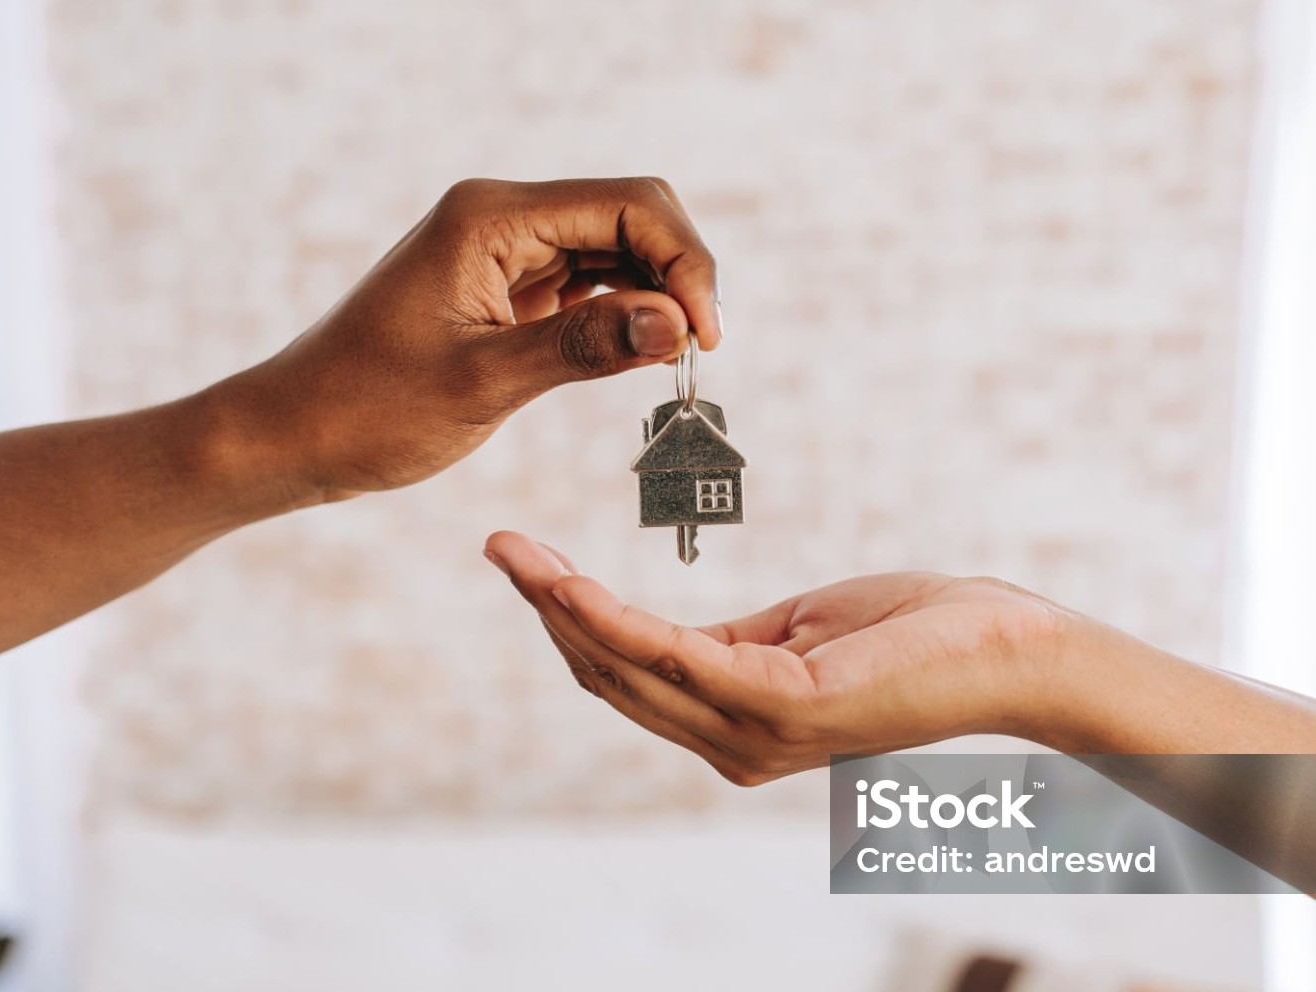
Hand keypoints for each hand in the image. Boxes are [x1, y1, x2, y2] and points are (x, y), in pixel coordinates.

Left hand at [215, 177, 720, 499]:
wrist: (296, 434)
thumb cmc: (369, 409)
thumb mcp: (483, 382)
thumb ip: (584, 347)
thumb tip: (676, 325)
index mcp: (489, 217)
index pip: (627, 204)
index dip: (685, 261)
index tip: (706, 337)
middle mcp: (499, 217)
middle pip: (629, 215)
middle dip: (678, 273)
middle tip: (699, 350)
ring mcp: (502, 250)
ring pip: (614, 248)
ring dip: (655, 294)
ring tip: (676, 357)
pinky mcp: (503, 287)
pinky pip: (586, 282)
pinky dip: (622, 312)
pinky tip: (638, 351)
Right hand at [484, 532, 1075, 784]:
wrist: (1006, 650)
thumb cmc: (914, 634)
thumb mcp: (799, 633)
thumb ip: (731, 642)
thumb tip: (670, 634)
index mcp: (734, 722)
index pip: (628, 676)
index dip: (569, 623)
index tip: (525, 563)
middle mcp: (731, 742)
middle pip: (611, 674)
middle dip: (547, 609)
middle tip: (500, 545)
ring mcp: (753, 731)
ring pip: (627, 665)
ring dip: (561, 606)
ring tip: (512, 552)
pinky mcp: (778, 704)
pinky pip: (672, 654)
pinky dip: (611, 618)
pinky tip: (568, 582)